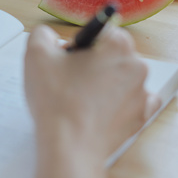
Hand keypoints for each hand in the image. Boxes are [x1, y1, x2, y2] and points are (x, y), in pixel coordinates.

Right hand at [24, 24, 160, 177]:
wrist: (69, 147)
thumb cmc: (57, 101)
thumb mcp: (37, 54)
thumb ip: (43, 34)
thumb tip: (49, 36)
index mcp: (118, 45)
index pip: (104, 31)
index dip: (84, 43)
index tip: (72, 57)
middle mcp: (136, 66)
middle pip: (114, 54)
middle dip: (96, 62)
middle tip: (73, 78)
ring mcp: (141, 93)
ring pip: (123, 77)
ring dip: (107, 82)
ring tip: (82, 98)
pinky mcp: (140, 116)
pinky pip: (136, 101)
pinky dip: (121, 102)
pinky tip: (103, 107)